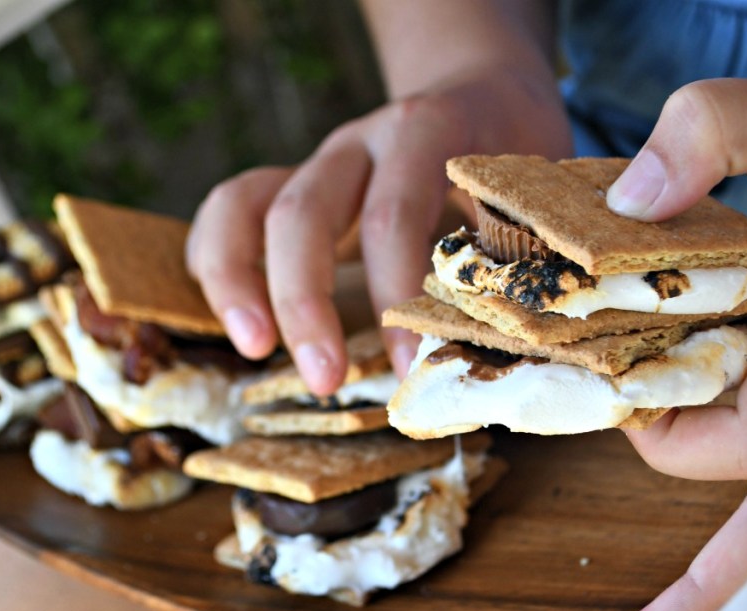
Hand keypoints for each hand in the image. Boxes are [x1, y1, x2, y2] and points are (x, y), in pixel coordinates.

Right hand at [186, 1, 570, 394]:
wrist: (481, 94)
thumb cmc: (511, 156)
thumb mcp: (528, 190)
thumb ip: (515, 251)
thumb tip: (512, 350)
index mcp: (422, 135)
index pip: (392, 215)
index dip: (394, 293)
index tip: (408, 364)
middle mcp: (358, 144)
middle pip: (302, 210)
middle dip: (304, 302)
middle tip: (324, 379)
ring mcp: (317, 162)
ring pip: (245, 204)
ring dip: (237, 283)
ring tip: (254, 349)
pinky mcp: (292, 184)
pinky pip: (229, 211)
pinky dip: (218, 264)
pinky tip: (242, 324)